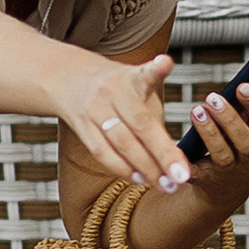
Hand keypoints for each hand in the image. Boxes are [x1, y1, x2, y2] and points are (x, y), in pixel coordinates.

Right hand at [52, 49, 190, 194]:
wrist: (66, 77)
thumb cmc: (116, 88)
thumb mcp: (136, 85)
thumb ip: (154, 114)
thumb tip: (175, 157)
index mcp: (130, 78)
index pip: (144, 74)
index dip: (157, 70)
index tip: (165, 64)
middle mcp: (111, 92)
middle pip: (139, 123)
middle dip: (163, 153)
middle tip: (182, 176)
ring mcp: (94, 109)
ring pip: (121, 142)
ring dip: (145, 167)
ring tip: (166, 185)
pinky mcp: (81, 126)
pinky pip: (101, 152)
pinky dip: (121, 168)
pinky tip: (139, 180)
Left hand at [182, 80, 248, 194]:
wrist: (225, 189)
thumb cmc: (236, 146)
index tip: (242, 85)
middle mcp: (248, 159)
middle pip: (245, 141)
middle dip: (230, 119)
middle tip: (212, 98)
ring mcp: (227, 172)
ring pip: (222, 155)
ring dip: (210, 132)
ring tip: (197, 111)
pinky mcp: (204, 181)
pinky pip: (195, 173)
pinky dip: (186, 162)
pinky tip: (177, 146)